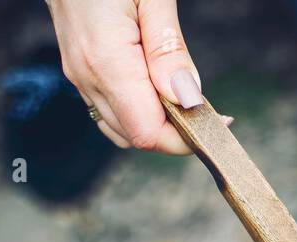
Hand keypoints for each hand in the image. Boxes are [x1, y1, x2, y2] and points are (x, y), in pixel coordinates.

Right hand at [47, 0, 206, 152]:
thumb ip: (169, 48)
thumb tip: (187, 98)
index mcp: (106, 61)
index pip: (147, 132)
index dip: (184, 138)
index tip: (217, 121)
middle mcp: (87, 75)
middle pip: (135, 136)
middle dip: (175, 133)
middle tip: (209, 108)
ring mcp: (79, 74)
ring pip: (120, 128)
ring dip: (156, 123)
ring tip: (183, 94)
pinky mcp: (79, 68)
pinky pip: (109, 108)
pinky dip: (137, 110)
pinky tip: (158, 87)